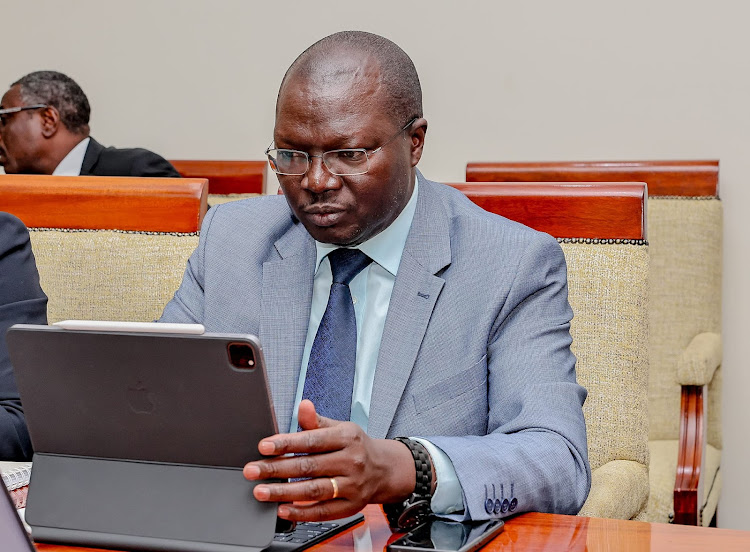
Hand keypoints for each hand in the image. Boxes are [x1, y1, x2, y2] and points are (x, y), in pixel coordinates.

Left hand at [243, 399, 415, 520]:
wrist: (384, 470)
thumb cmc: (356, 447)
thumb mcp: (340, 428)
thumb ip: (316, 421)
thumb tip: (303, 405)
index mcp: (347, 438)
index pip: (312, 440)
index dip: (286, 443)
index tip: (263, 447)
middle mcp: (350, 461)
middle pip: (309, 466)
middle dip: (277, 469)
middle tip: (252, 470)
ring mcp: (352, 485)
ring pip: (313, 490)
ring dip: (284, 492)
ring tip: (261, 491)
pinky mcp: (351, 506)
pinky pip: (323, 512)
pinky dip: (301, 512)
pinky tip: (283, 509)